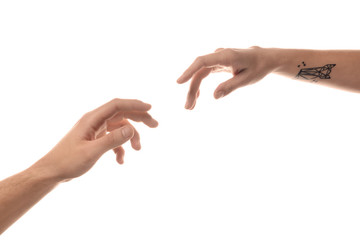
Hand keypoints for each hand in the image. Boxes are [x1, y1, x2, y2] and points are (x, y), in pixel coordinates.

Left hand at [31, 98, 157, 181]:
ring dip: (131, 137)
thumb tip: (132, 129)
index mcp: (92, 119)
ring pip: (120, 127)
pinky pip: (113, 139)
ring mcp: (95, 130)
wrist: (52, 172)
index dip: (134, 104)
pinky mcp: (95, 139)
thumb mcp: (92, 152)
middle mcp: (95, 121)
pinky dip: (120, 147)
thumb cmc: (67, 161)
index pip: (117, 105)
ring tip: (138, 150)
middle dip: (139, 118)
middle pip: (122, 113)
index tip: (150, 108)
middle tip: (155, 125)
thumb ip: (112, 140)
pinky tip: (120, 160)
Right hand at [177, 47, 275, 108]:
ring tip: (190, 107)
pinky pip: (204, 74)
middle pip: (199, 72)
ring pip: (200, 74)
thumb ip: (230, 86)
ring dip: (194, 90)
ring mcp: (217, 59)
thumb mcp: (247, 79)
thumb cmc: (258, 67)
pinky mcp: (217, 63)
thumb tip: (215, 96)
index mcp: (227, 56)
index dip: (189, 71)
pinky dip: (199, 85)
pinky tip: (198, 97)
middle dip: (192, 90)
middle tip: (188, 107)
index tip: (179, 82)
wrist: (265, 58)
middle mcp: (219, 55)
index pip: (202, 62)